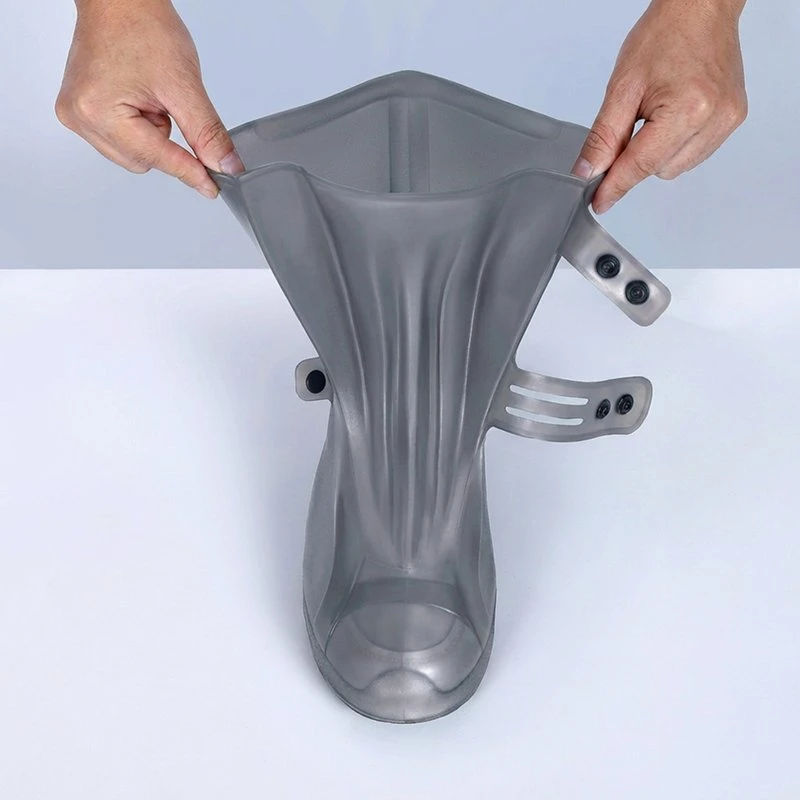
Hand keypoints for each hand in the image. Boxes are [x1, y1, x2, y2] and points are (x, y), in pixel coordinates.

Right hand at [55, 0, 243, 198]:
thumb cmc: (141, 25)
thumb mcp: (184, 85)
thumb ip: (206, 132)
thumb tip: (225, 165)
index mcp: (98, 111)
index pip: (158, 158)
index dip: (191, 172)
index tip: (212, 187)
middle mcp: (80, 118)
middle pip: (144, 161)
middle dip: (165, 140)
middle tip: (167, 102)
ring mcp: (76, 116)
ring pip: (133, 155)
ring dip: (152, 134)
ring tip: (149, 94)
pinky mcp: (79, 111)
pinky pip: (120, 140)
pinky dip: (139, 127)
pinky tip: (138, 98)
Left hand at [572, 0, 747, 213]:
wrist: (701, 8)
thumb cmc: (665, 35)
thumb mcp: (622, 86)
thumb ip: (603, 136)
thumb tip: (589, 171)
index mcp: (687, 109)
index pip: (641, 165)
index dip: (615, 185)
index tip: (599, 202)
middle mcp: (714, 119)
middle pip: (658, 170)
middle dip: (637, 157)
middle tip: (633, 121)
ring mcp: (727, 120)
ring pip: (676, 167)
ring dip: (657, 152)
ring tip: (658, 112)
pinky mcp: (733, 119)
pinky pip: (694, 154)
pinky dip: (676, 145)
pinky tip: (674, 116)